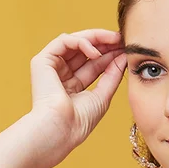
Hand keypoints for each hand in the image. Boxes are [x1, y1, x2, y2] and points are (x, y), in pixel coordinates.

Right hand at [26, 28, 127, 163]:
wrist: (61, 129)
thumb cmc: (79, 121)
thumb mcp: (102, 96)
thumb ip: (112, 75)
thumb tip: (123, 57)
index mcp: (73, 86)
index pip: (94, 64)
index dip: (110, 55)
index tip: (126, 49)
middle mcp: (61, 75)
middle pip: (85, 51)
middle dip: (104, 43)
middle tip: (121, 38)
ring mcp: (51, 67)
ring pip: (75, 42)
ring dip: (95, 38)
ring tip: (113, 40)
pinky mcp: (42, 61)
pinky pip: (64, 41)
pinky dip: (81, 42)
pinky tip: (95, 52)